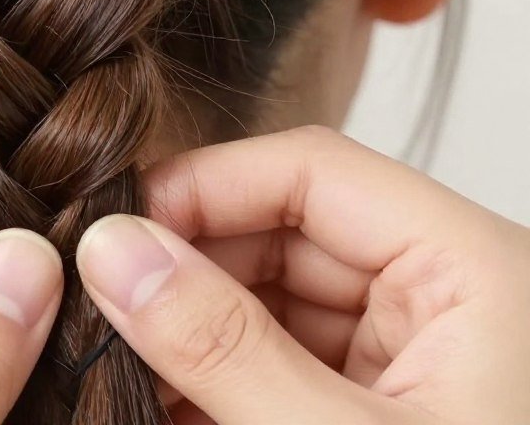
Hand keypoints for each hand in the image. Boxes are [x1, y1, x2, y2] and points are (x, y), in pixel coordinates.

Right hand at [76, 126, 529, 424]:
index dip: (205, 184)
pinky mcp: (378, 408)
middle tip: (100, 301)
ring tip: (114, 356)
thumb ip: (223, 346)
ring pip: (270, 299)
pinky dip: (216, 380)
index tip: (118, 228)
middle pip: (283, 231)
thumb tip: (114, 252)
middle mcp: (442, 298)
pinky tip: (156, 399)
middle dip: (187, 267)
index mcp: (472, 269)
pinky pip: (278, 362)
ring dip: (191, 328)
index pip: (312, 171)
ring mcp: (411, 357)